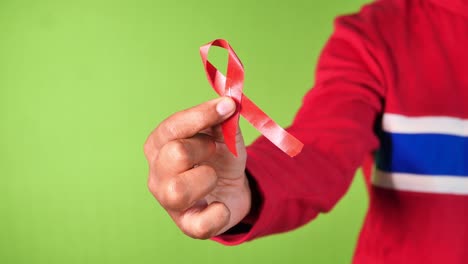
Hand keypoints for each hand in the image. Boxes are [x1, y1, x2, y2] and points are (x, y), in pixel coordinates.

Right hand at [144, 97, 250, 238]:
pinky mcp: (187, 224)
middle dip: (203, 148)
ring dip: (207, 178)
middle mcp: (158, 173)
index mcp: (161, 145)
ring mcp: (169, 200)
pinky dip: (218, 213)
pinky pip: (199, 224)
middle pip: (174, 154)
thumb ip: (224, 117)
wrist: (232, 189)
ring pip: (179, 190)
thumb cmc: (220, 157)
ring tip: (214, 176)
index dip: (201, 115)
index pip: (172, 127)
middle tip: (213, 150)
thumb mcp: (224, 134)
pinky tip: (221, 204)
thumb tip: (229, 99)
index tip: (227, 106)